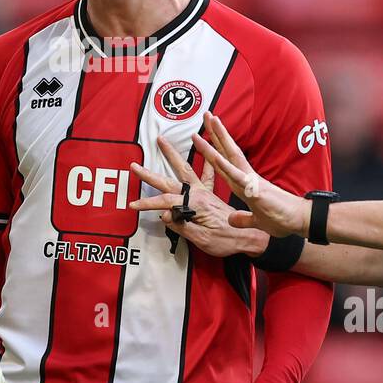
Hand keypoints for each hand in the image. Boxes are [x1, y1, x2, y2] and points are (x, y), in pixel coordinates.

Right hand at [128, 136, 268, 258]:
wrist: (249, 237)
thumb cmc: (227, 241)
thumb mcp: (202, 239)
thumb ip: (182, 226)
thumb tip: (162, 215)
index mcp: (196, 204)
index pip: (165, 201)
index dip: (147, 204)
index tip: (133, 205)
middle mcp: (199, 194)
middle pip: (169, 181)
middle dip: (150, 174)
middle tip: (135, 165)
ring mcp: (204, 192)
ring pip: (185, 170)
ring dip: (173, 155)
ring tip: (163, 141)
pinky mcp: (210, 194)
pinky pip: (207, 173)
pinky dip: (205, 160)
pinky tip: (206, 150)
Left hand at [193, 112, 309, 237]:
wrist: (300, 221)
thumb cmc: (282, 219)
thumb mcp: (256, 221)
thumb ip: (243, 219)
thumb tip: (232, 220)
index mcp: (243, 184)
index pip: (225, 162)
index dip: (214, 148)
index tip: (203, 135)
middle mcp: (245, 178)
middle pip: (226, 152)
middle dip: (214, 134)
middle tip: (206, 114)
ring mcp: (249, 182)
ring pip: (229, 157)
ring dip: (218, 140)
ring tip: (210, 121)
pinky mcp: (254, 190)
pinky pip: (237, 176)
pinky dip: (225, 166)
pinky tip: (215, 156)